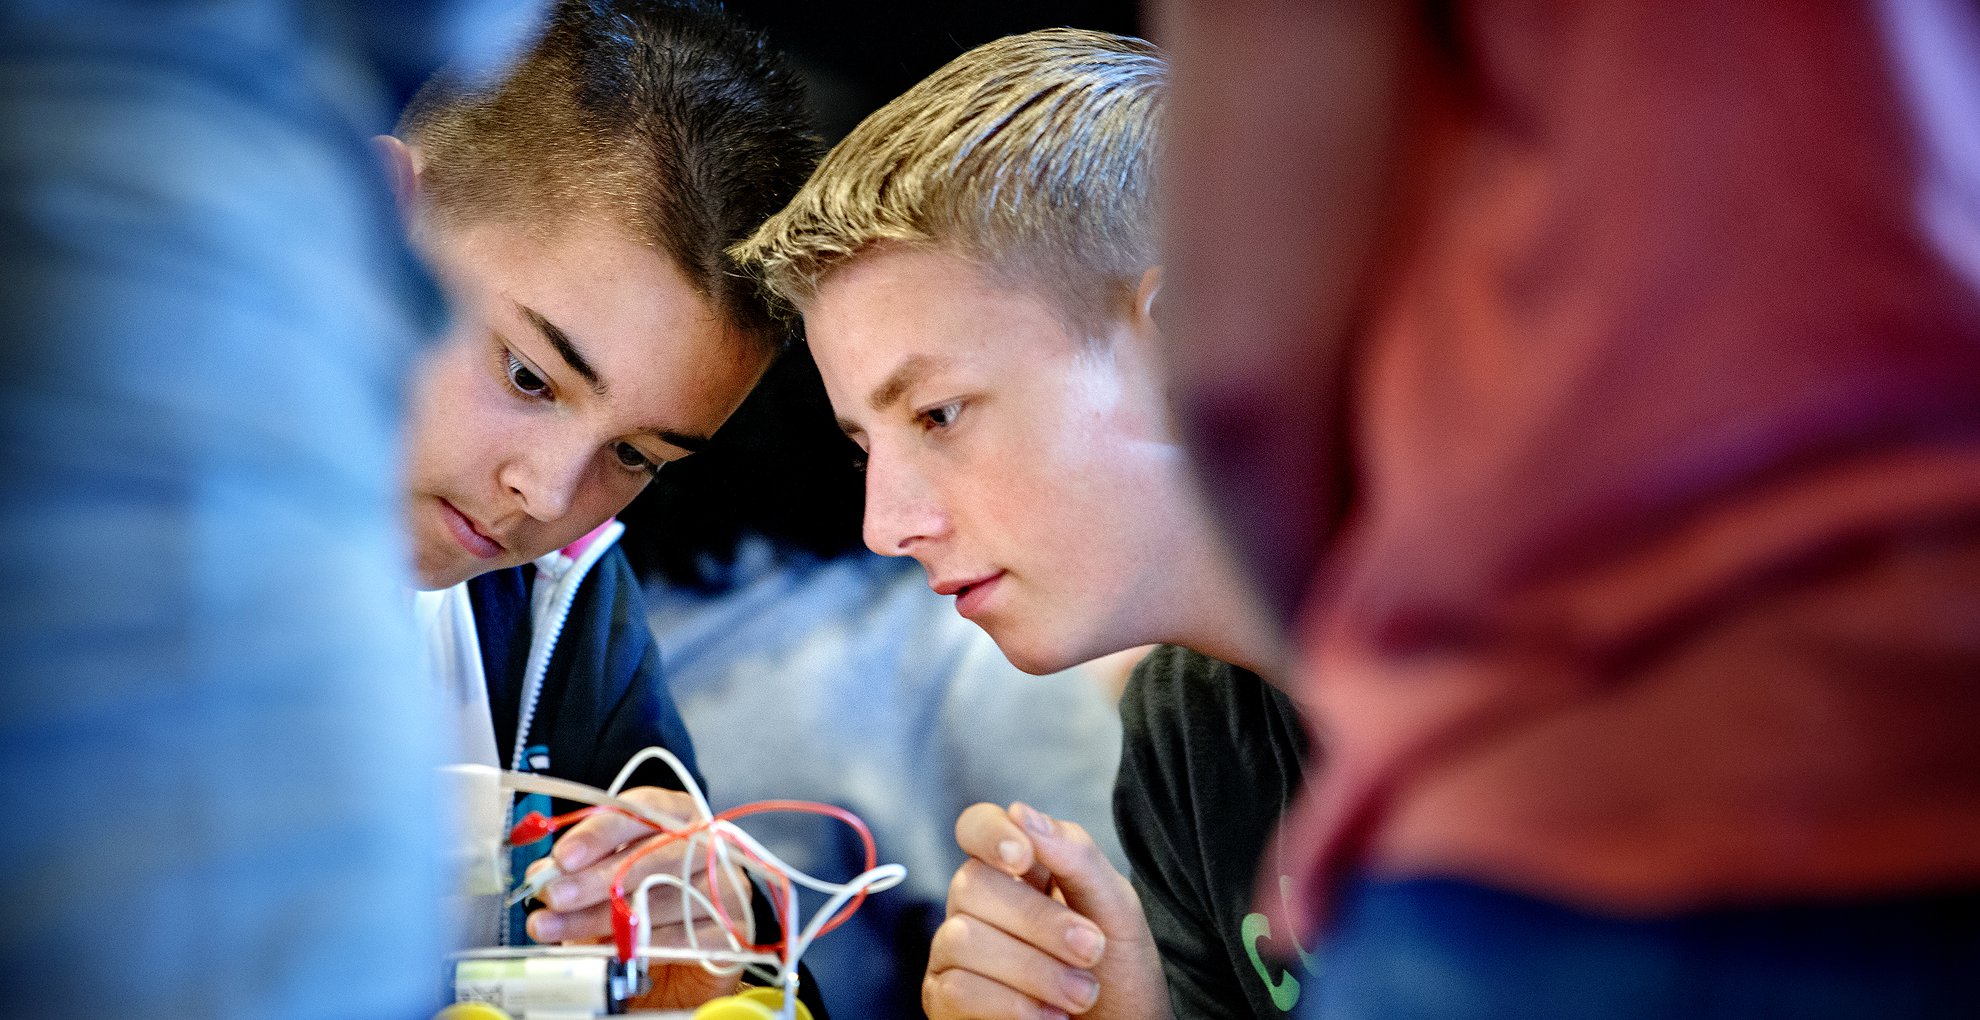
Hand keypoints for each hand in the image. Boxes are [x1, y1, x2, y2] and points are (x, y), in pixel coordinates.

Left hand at [521, 785, 748, 1006]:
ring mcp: (728, 884)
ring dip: (603, 918)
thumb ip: (578, 871)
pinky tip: (609, 951)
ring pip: (662, 898)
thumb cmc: (644, 906)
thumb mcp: (605, 881)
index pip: (643, 809)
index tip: (562, 856)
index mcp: (679, 814)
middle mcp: (710, 843)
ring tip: (557, 930)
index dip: (599, 832)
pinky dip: (640, 946)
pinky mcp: (734, 928)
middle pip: (655, 854)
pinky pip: (682, 938)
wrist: (685, 964)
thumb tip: (544, 872)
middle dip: (596, 878)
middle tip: (553, 897)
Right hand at [925, 802, 1171, 1019]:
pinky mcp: (944, 1001)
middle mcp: (978, 906)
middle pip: (972, 884)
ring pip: (963, 939)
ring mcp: (955, 953)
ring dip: (1034, 971)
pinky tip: (1048, 1018)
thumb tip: (1021, 812)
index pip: (976, 827)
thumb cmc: (1118, 975)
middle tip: (1091, 949)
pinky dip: (1010, 1005)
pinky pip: (956, 990)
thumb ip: (1076, 857)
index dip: (989, 834)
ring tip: (1082, 994)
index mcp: (1017, 871)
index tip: (1022, 858)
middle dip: (1039, 922)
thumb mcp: (1116, 910)